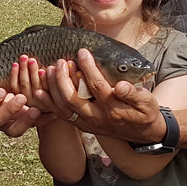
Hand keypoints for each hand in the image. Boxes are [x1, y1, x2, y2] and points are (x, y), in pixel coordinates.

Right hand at [0, 58, 45, 137]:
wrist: (11, 92)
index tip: (2, 90)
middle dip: (10, 109)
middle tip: (22, 98)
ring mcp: (9, 125)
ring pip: (14, 130)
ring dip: (25, 121)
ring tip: (36, 110)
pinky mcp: (24, 126)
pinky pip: (33, 126)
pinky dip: (43, 120)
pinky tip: (52, 113)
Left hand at [48, 50, 164, 143]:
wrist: (143, 133)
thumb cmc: (145, 112)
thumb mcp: (147, 102)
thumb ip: (134, 94)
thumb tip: (120, 86)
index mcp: (113, 110)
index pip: (97, 87)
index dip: (88, 68)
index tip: (82, 52)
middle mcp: (97, 118)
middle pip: (73, 99)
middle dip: (63, 78)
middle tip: (60, 61)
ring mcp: (87, 123)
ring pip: (63, 108)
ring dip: (53, 89)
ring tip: (48, 70)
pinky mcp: (81, 125)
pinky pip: (60, 115)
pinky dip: (48, 104)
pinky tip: (38, 91)